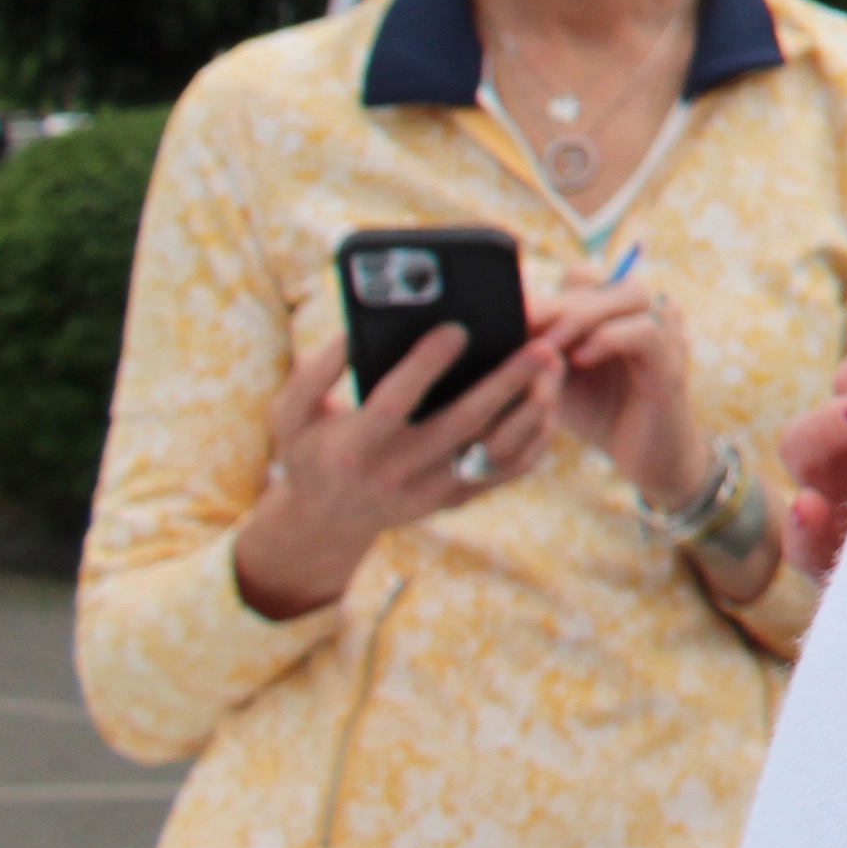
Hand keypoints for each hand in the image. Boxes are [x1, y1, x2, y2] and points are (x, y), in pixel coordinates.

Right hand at [229, 326, 560, 620]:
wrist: (328, 519)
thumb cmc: (312, 449)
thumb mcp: (291, 415)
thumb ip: (315, 373)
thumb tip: (356, 332)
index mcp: (354, 447)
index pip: (392, 404)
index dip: (424, 366)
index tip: (457, 327)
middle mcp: (396, 474)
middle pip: (460, 426)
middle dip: (504, 383)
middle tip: (541, 344)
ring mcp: (431, 492)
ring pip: (494, 452)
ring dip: (531, 408)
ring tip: (555, 364)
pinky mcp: (458, 498)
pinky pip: (507, 470)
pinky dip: (536, 436)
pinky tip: (550, 398)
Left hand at [533, 266, 706, 513]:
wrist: (644, 456)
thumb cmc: (598, 411)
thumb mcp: (560, 374)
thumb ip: (541, 346)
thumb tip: (497, 324)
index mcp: (617, 308)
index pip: (583, 275)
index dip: (546, 291)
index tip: (510, 315)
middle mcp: (646, 310)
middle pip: (602, 281)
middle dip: (555, 304)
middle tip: (519, 325)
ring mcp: (666, 331)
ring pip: (630, 294)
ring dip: (582, 316)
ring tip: (549, 345)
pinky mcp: (673, 360)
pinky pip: (646, 331)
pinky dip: (610, 338)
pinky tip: (581, 359)